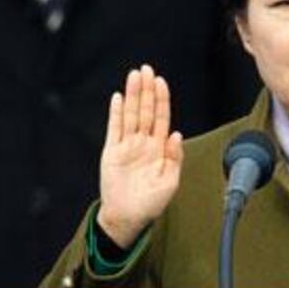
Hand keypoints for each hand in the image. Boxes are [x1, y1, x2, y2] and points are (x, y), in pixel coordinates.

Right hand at [97, 65, 183, 247]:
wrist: (127, 218)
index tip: (160, 82)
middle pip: (146, 111)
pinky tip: (118, 98)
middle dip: (146, 90)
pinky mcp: (111, 152)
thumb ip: (174, 158)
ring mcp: (127, 146)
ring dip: (132, 95)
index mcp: (159, 149)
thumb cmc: (150, 204)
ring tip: (133, 76)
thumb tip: (177, 135)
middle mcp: (143, 144)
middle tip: (146, 69)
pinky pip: (114, 129)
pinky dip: (116, 113)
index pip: (161, 118)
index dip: (162, 99)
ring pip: (131, 115)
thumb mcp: (170, 183)